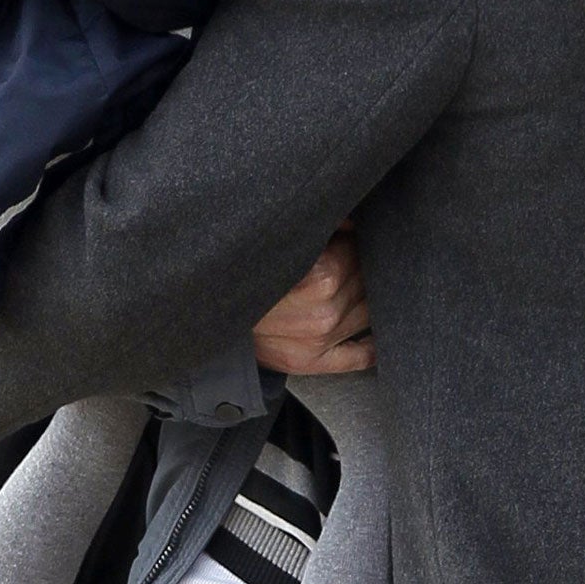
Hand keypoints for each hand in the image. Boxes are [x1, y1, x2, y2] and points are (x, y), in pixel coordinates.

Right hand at [253, 227, 373, 375]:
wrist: (209, 313)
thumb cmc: (244, 275)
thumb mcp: (279, 243)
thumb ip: (320, 229)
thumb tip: (350, 221)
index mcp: (322, 278)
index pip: (356, 249)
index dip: (351, 239)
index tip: (344, 237)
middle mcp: (326, 311)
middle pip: (366, 280)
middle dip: (359, 265)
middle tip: (343, 258)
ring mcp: (322, 340)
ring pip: (369, 312)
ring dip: (366, 296)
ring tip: (351, 285)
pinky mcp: (313, 362)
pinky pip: (359, 357)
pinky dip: (372, 346)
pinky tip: (376, 334)